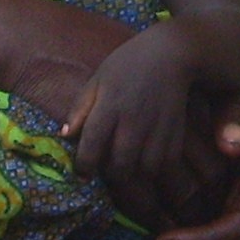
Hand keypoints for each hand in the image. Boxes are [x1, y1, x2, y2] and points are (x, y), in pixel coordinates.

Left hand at [64, 27, 218, 225]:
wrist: (173, 54)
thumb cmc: (129, 64)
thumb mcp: (98, 78)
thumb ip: (81, 108)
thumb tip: (63, 136)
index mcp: (110, 107)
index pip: (91, 148)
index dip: (83, 166)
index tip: (82, 171)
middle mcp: (134, 123)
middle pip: (118, 167)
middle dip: (108, 178)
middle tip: (103, 182)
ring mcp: (157, 132)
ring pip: (142, 174)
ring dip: (131, 184)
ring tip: (125, 182)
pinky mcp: (175, 138)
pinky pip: (163, 170)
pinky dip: (153, 179)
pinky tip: (146, 179)